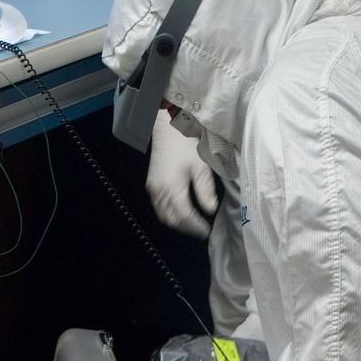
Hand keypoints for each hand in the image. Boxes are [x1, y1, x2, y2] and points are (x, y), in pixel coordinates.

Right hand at [147, 112, 218, 238]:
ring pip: (163, 216)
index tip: (206, 230)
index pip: (184, 215)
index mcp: (172, 186)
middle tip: (200, 231)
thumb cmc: (186, 144)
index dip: (196, 226)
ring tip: (191, 225)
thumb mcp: (201, 166)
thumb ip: (205, 189)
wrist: (168, 129)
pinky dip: (169, 215)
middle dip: (186, 228)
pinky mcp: (151, 185)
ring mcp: (153, 189)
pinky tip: (179, 214)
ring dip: (177, 224)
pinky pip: (158, 208)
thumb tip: (209, 209)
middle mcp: (159, 190)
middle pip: (172, 219)